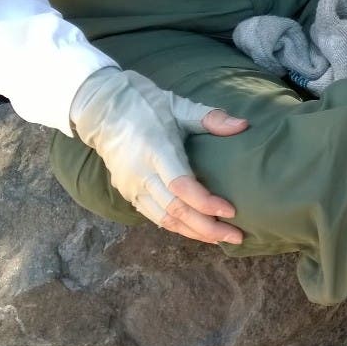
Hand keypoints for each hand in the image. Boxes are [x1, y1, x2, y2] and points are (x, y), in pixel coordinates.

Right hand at [69, 67, 248, 243]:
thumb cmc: (146, 106)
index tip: (231, 211)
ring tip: (222, 239)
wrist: (102, 110)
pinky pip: (155, 217)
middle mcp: (141, 173)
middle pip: (175, 210)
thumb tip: (244, 125)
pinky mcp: (128, 193)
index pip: (181, 186)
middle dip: (207, 227)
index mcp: (155, 150)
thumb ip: (210, 117)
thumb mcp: (178, 106)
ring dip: (194, 233)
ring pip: (164, 219)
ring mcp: (131, 186)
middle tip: (236, 236)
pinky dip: (178, 228)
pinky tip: (199, 232)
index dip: (205, 203)